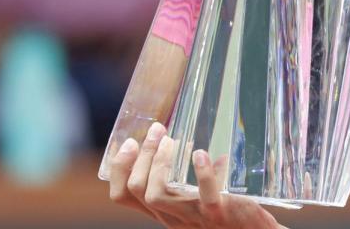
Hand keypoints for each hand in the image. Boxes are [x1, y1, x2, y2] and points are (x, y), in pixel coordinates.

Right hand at [108, 122, 283, 228]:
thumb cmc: (229, 218)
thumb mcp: (203, 202)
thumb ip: (198, 183)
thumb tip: (204, 154)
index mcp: (164, 211)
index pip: (124, 195)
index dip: (119, 168)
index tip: (129, 142)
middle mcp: (172, 216)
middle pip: (138, 190)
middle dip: (141, 157)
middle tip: (156, 131)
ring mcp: (194, 216)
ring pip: (157, 195)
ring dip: (160, 163)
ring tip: (172, 140)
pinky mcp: (218, 212)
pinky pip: (205, 195)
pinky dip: (203, 173)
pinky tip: (201, 155)